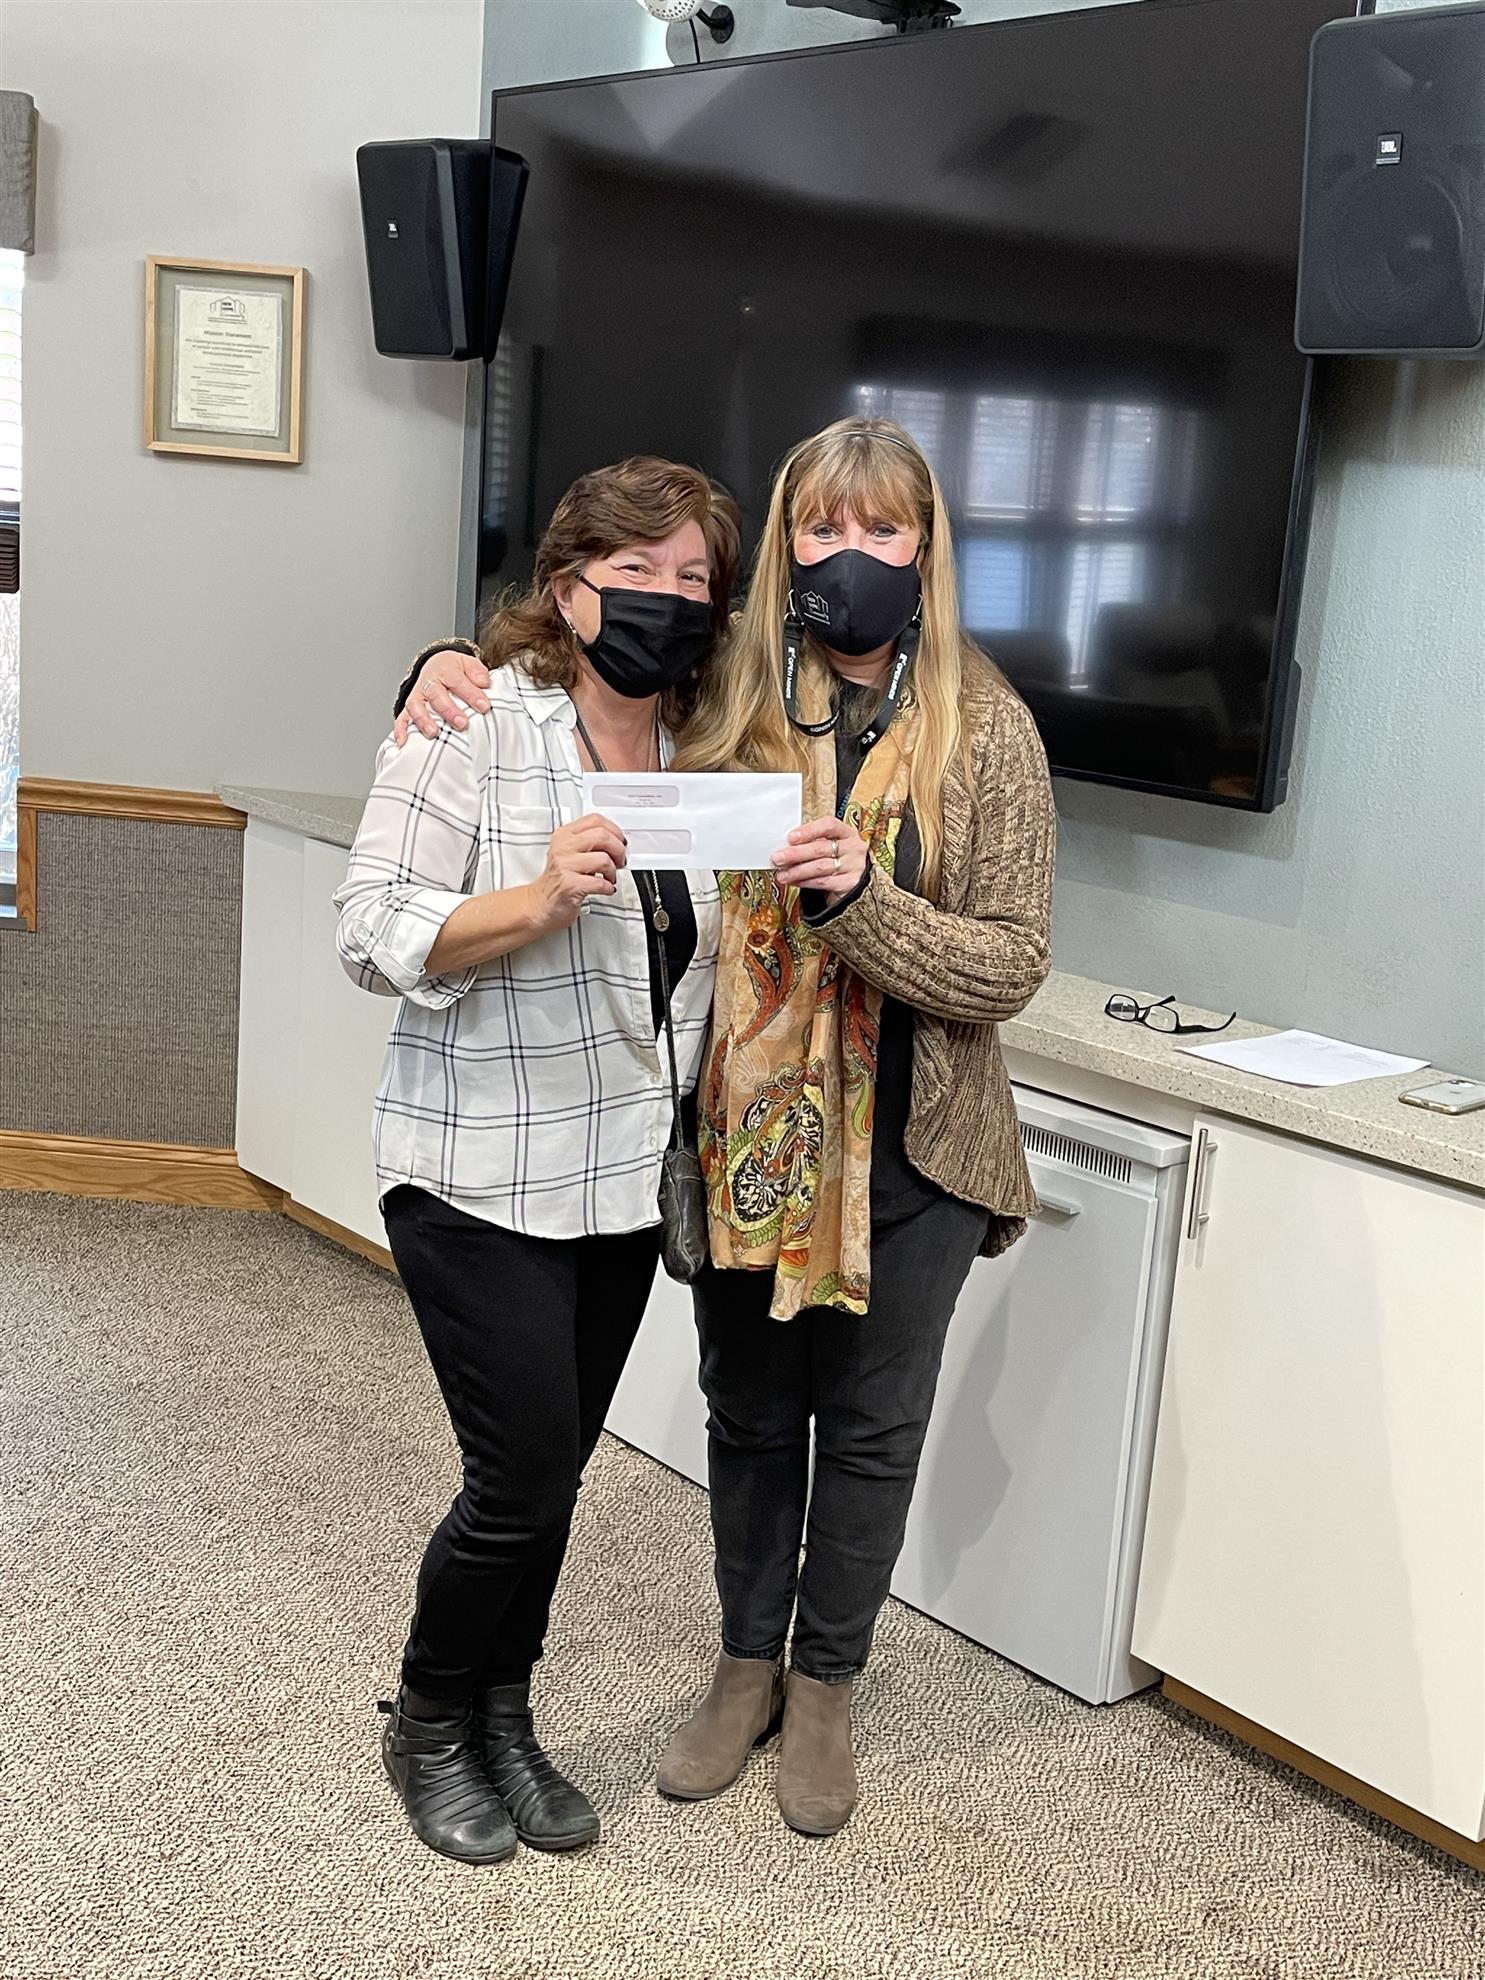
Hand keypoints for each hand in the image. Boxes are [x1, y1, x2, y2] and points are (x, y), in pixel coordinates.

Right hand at [394, 649, 492, 744]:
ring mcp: (417, 696)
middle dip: (449, 711)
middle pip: (436, 696)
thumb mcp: (468, 664)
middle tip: (462, 724)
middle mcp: (429, 684)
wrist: (436, 665)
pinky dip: (401, 730)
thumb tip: (484, 683)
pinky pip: (402, 718)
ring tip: (433, 733)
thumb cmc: (455, 670)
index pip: (458, 682)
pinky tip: (404, 742)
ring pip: (416, 707)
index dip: (471, 694)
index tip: (484, 707)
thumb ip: (477, 672)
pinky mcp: (409, 708)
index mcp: (446, 671)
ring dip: (424, 720)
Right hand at [528, 814, 628, 932]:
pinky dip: (608, 887)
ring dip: (613, 871)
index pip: (595, 820)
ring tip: (609, 877)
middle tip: (620, 860)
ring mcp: (565, 866)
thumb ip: (589, 842)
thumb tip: (617, 841)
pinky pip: (600, 883)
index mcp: (564, 835)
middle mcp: (563, 847)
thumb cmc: (559, 879)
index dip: (614, 830)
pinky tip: (606, 888)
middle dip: (619, 849)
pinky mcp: (570, 885)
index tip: (620, 841)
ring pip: (603, 859)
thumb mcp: (569, 852)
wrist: (541, 903)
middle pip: (602, 836)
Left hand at [772, 816, 869, 900]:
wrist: (854, 884)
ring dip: (797, 871)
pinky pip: (823, 882)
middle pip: (821, 848)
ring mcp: (854, 866)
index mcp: (847, 832)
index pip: (829, 825)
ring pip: (820, 867)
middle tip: (778, 858)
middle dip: (796, 853)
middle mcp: (853, 847)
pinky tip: (795, 881)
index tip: (791, 837)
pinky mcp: (851, 883)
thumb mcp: (829, 847)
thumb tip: (785, 846)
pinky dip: (805, 882)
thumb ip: (812, 843)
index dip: (809, 831)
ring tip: (782, 874)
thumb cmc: (837, 860)